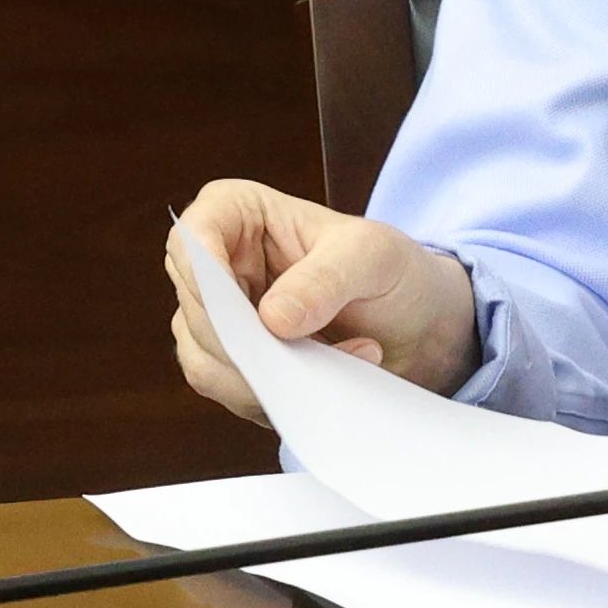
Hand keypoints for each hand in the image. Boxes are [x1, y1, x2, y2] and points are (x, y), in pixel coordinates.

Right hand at [165, 179, 483, 425]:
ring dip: (270, 376)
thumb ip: (326, 279)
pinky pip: (231, 391)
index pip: (192, 239)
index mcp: (236, 212)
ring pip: (206, 361)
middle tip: (312, 351)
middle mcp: (216, 264)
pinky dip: (278, 395)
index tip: (248, 315)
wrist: (416, 322)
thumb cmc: (392, 270)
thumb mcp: (374, 256)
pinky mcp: (233, 364)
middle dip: (250, 343)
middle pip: (196, 311)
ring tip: (339, 362)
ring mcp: (218, 318)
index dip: (206, 278)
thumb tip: (273, 319)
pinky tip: (326, 380)